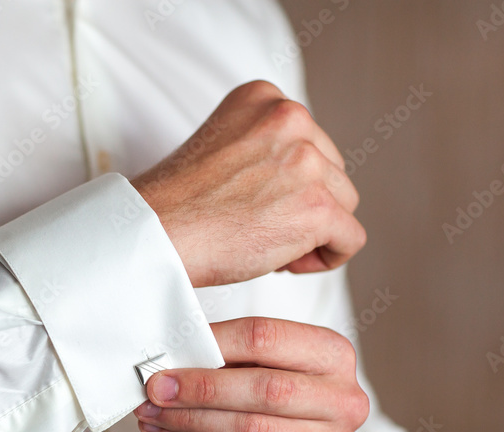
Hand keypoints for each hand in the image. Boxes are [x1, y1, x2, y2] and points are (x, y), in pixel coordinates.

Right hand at [130, 80, 364, 287]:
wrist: (153, 233)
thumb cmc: (175, 204)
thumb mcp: (220, 146)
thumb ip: (262, 147)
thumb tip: (303, 182)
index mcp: (264, 97)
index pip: (310, 143)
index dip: (287, 183)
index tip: (252, 202)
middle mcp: (290, 118)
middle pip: (333, 172)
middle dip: (303, 206)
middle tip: (256, 227)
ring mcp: (306, 161)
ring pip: (344, 206)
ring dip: (312, 233)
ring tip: (264, 244)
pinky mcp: (316, 206)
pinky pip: (350, 239)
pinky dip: (325, 259)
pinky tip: (285, 263)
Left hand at [132, 317, 368, 431]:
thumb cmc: (278, 395)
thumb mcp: (268, 360)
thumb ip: (230, 351)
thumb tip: (171, 351)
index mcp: (334, 355)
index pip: (267, 337)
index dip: (214, 342)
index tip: (173, 349)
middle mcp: (343, 402)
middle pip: (263, 389)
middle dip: (200, 387)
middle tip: (155, 386)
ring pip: (246, 431)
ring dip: (188, 420)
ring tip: (150, 411)